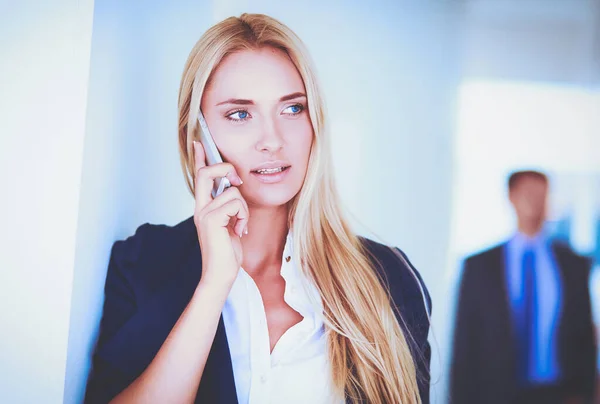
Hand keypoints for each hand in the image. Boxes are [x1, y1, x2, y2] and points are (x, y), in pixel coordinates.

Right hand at [193, 141, 247, 287]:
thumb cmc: (227, 251)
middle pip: (205, 173)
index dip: (199, 158)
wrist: (221, 273)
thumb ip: (229, 205)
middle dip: (224, 168)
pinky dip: (243, 217)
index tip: (198, 142)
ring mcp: (204, 213)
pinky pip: (235, 203)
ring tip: (240, 225)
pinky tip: (239, 231)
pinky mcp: (211, 219)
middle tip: (238, 180)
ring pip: (232, 192)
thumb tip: (235, 188)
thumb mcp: (230, 223)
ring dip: (244, 208)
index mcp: (203, 206)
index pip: (199, 176)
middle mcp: (200, 207)